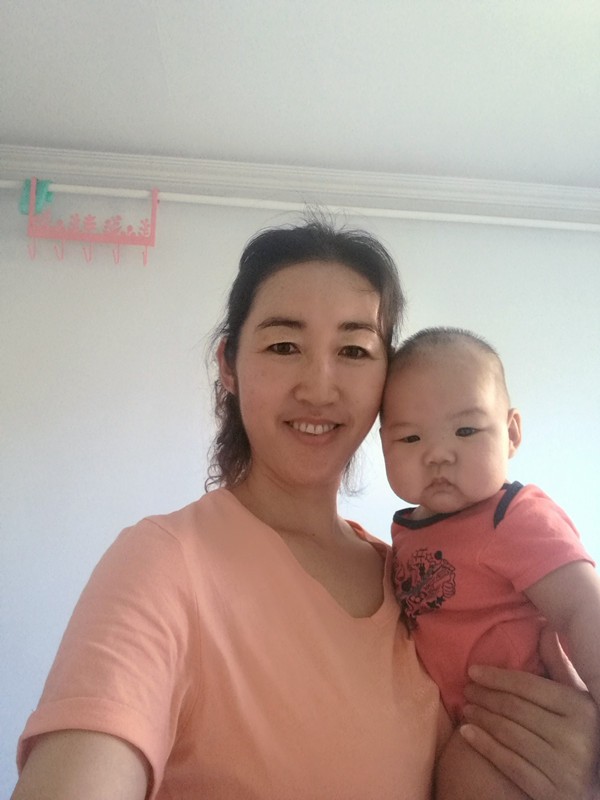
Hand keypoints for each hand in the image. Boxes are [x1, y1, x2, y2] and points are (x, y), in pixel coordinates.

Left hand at [459, 629, 599, 799]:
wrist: (594, 786)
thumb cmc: (580, 733)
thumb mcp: (578, 700)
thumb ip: (560, 666)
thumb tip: (547, 628)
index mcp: (581, 710)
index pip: (529, 687)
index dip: (497, 677)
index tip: (473, 670)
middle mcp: (574, 738)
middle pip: (515, 710)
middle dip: (485, 696)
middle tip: (466, 688)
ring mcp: (562, 768)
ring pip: (509, 735)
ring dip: (481, 718)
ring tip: (466, 707)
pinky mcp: (549, 792)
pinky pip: (508, 764)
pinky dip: (484, 746)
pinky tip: (467, 733)